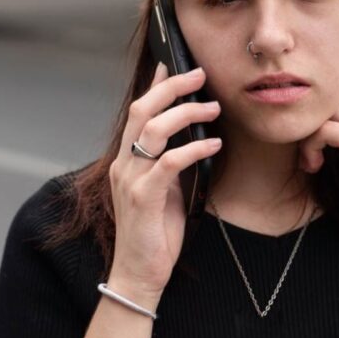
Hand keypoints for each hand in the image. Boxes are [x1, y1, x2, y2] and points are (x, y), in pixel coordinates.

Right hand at [107, 63, 222, 304]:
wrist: (140, 274)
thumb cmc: (156, 233)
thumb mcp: (166, 189)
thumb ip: (171, 163)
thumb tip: (193, 137)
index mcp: (128, 160)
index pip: (139, 112)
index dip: (155, 85)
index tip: (173, 63)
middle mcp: (124, 165)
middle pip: (143, 110)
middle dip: (172, 87)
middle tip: (199, 74)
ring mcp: (131, 180)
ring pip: (153, 130)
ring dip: (186, 113)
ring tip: (213, 108)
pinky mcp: (143, 198)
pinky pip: (169, 162)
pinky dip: (194, 149)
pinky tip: (214, 144)